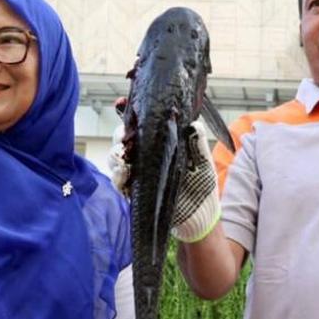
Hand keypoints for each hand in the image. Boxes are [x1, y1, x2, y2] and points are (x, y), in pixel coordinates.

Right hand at [109, 106, 220, 242]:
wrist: (200, 216)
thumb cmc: (202, 184)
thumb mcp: (203, 160)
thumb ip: (197, 143)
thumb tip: (195, 124)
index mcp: (158, 142)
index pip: (138, 122)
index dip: (126, 110)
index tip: (120, 102)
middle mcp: (144, 155)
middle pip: (120, 138)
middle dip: (119, 134)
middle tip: (125, 136)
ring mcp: (137, 173)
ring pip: (115, 159)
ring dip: (115, 156)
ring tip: (123, 157)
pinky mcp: (133, 191)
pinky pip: (118, 182)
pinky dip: (118, 177)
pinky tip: (124, 173)